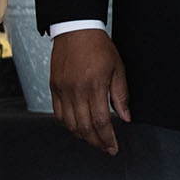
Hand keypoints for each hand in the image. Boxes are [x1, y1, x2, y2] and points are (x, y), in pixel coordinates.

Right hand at [49, 29, 130, 153]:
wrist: (75, 30)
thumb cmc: (99, 47)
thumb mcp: (117, 68)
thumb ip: (121, 94)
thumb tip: (125, 117)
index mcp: (94, 86)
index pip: (101, 121)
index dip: (107, 138)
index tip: (113, 147)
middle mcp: (76, 91)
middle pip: (84, 127)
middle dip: (96, 142)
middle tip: (105, 148)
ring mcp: (63, 91)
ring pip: (70, 124)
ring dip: (82, 136)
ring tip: (93, 140)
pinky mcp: (54, 88)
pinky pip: (59, 114)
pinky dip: (68, 125)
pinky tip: (77, 128)